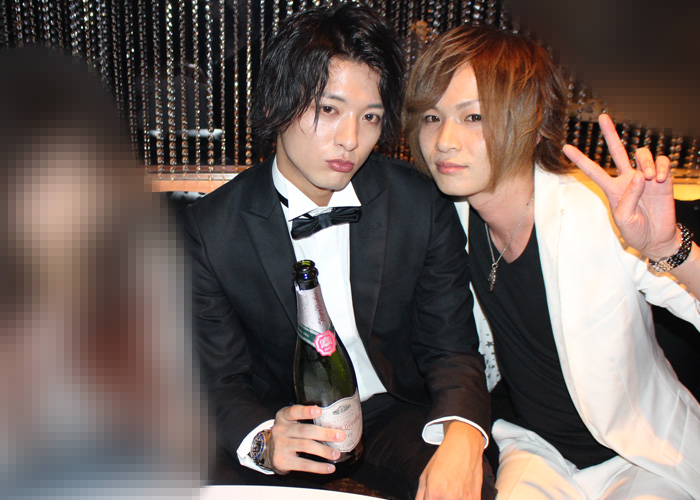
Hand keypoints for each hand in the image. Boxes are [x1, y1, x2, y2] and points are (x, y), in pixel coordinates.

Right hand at [267, 404, 344, 474]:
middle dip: (324, 434)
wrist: (269, 452)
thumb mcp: (290, 422)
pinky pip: (304, 464)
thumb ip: (304, 419)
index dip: (306, 411)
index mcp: (283, 417)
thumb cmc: (287, 434)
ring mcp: (280, 446)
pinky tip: (329, 467)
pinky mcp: (283, 461)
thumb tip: (333, 423)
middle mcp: (280, 430)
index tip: (319, 411)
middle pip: (304, 431)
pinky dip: (318, 467)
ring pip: (306, 447)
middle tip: (340, 436)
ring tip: (336, 453)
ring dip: (324, 450)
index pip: (294, 411)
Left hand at [416, 421, 483, 499]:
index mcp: (434, 493)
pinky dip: (463, 499)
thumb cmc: (444, 458)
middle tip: (442, 490)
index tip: (431, 496)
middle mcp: (450, 498)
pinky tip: (461, 491)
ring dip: (452, 498)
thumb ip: (420, 496)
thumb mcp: (424, 475)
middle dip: (439, 498)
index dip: (430, 499)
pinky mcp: (476, 498)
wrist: (464, 445)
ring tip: (452, 490)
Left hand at [563, 114, 679, 260]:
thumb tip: (637, 175)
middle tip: (602, 116)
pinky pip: (661, 161)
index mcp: (612, 189)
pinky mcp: (663, 178)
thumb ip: (628, 197)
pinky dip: (661, 166)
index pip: (593, 170)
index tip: (565, 148)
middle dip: (610, 133)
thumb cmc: (636, 232)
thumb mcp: (623, 219)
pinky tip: (660, 178)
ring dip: (645, 162)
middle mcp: (627, 179)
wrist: (657, 239)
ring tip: (649, 178)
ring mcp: (645, 177)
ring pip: (642, 153)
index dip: (579, 159)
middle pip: (617, 150)